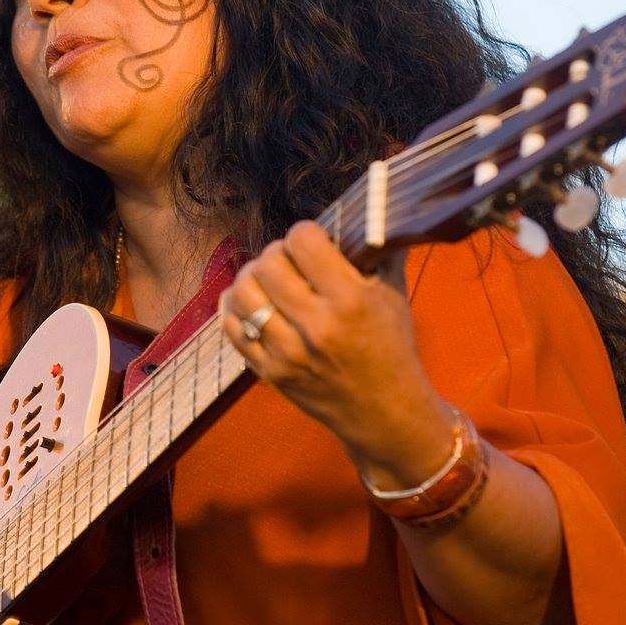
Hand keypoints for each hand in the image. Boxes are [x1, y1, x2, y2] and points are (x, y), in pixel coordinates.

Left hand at [220, 221, 453, 484]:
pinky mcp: (269, 373)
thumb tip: (364, 210)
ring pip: (243, 294)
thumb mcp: (394, 297)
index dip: (305, 232)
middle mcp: (316, 326)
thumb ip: (375, 253)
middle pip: (268, 263)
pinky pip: (231, 328)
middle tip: (287, 259)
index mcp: (350, 301)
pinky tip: (249, 302)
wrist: (386, 414)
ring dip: (250, 277)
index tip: (312, 239)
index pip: (303, 241)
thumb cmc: (392, 349)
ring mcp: (288, 353)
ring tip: (265, 278)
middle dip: (276, 253)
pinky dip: (234, 308)